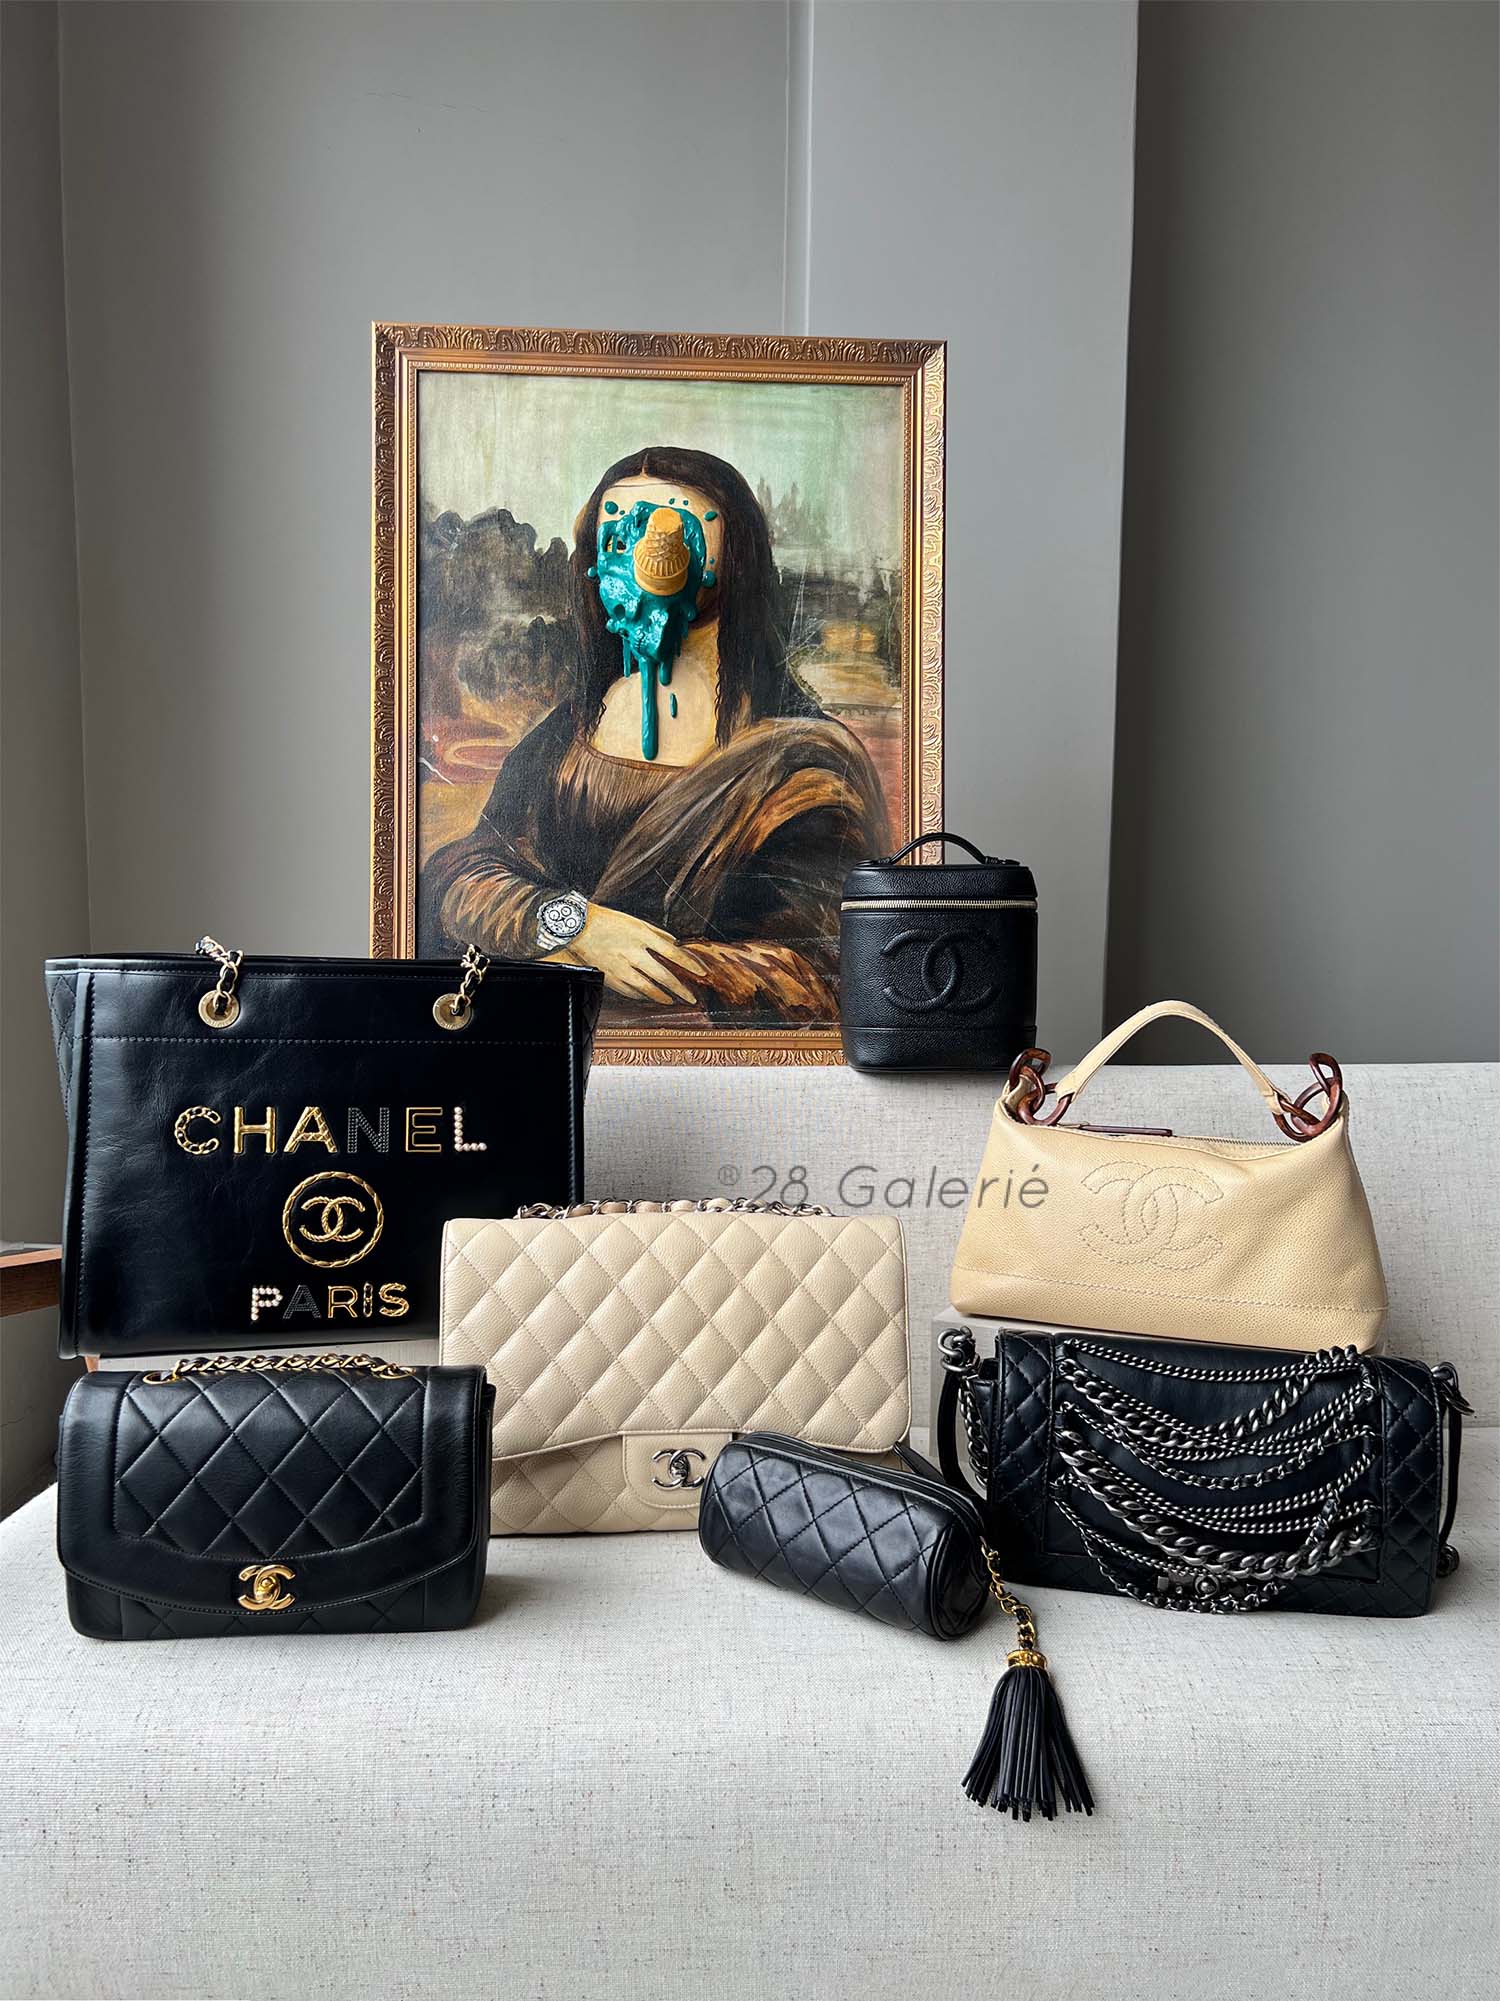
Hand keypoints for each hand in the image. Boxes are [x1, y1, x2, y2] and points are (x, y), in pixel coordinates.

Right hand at [552, 903, 703, 1005]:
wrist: (577, 927)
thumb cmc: (608, 921)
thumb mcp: (636, 921)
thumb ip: (657, 934)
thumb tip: (674, 945)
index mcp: (642, 935)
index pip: (673, 953)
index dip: (690, 964)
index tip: (702, 973)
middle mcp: (633, 953)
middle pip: (663, 976)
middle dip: (681, 989)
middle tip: (692, 998)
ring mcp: (620, 967)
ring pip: (647, 989)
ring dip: (662, 997)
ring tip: (671, 1000)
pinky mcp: (609, 977)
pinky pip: (629, 991)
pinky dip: (641, 995)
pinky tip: (648, 996)